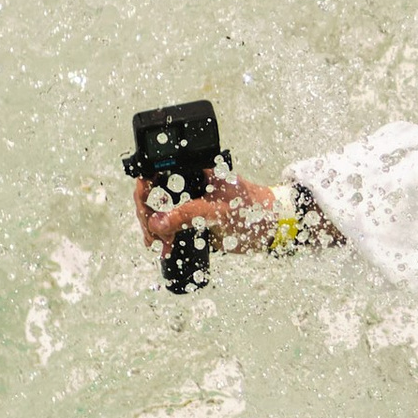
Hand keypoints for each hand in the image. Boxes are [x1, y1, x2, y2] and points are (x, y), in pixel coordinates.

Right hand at [131, 170, 283, 262]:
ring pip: (158, 212)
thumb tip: (156, 223)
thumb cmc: (252, 209)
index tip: (146, 212)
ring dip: (153, 229)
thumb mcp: (218, 211)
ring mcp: (188, 202)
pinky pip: (169, 227)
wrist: (270, 229)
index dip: (146, 191)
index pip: (158, 173)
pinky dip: (162, 237)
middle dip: (149, 215)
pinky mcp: (191, 220)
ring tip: (159, 244)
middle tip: (154, 234)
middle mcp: (189, 184)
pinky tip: (163, 247)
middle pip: (153, 194)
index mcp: (195, 170)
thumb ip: (188, 215)